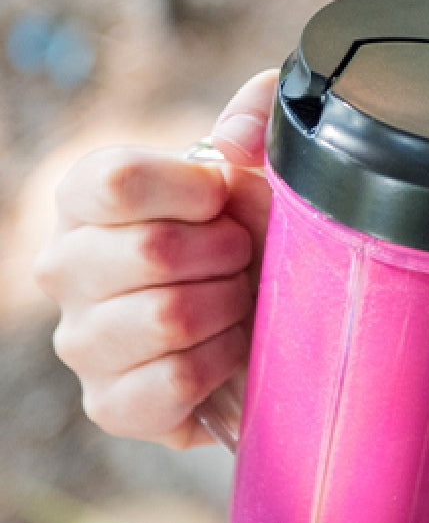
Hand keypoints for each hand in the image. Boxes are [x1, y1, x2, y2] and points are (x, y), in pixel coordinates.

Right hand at [34, 70, 279, 447]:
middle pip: (150, 250)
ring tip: (237, 301)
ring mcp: (81, 340)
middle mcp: (64, 267)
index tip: (225, 200)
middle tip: (241, 259)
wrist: (270, 321)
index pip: (116, 181)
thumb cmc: (253, 237)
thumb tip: (239, 135)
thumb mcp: (264, 167)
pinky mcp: (110, 404)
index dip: (194, 191)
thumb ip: (259, 118)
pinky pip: (176, 379)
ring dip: (229, 307)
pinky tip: (228, 348)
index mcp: (88, 199)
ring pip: (168, 317)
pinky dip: (223, 360)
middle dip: (227, 253)